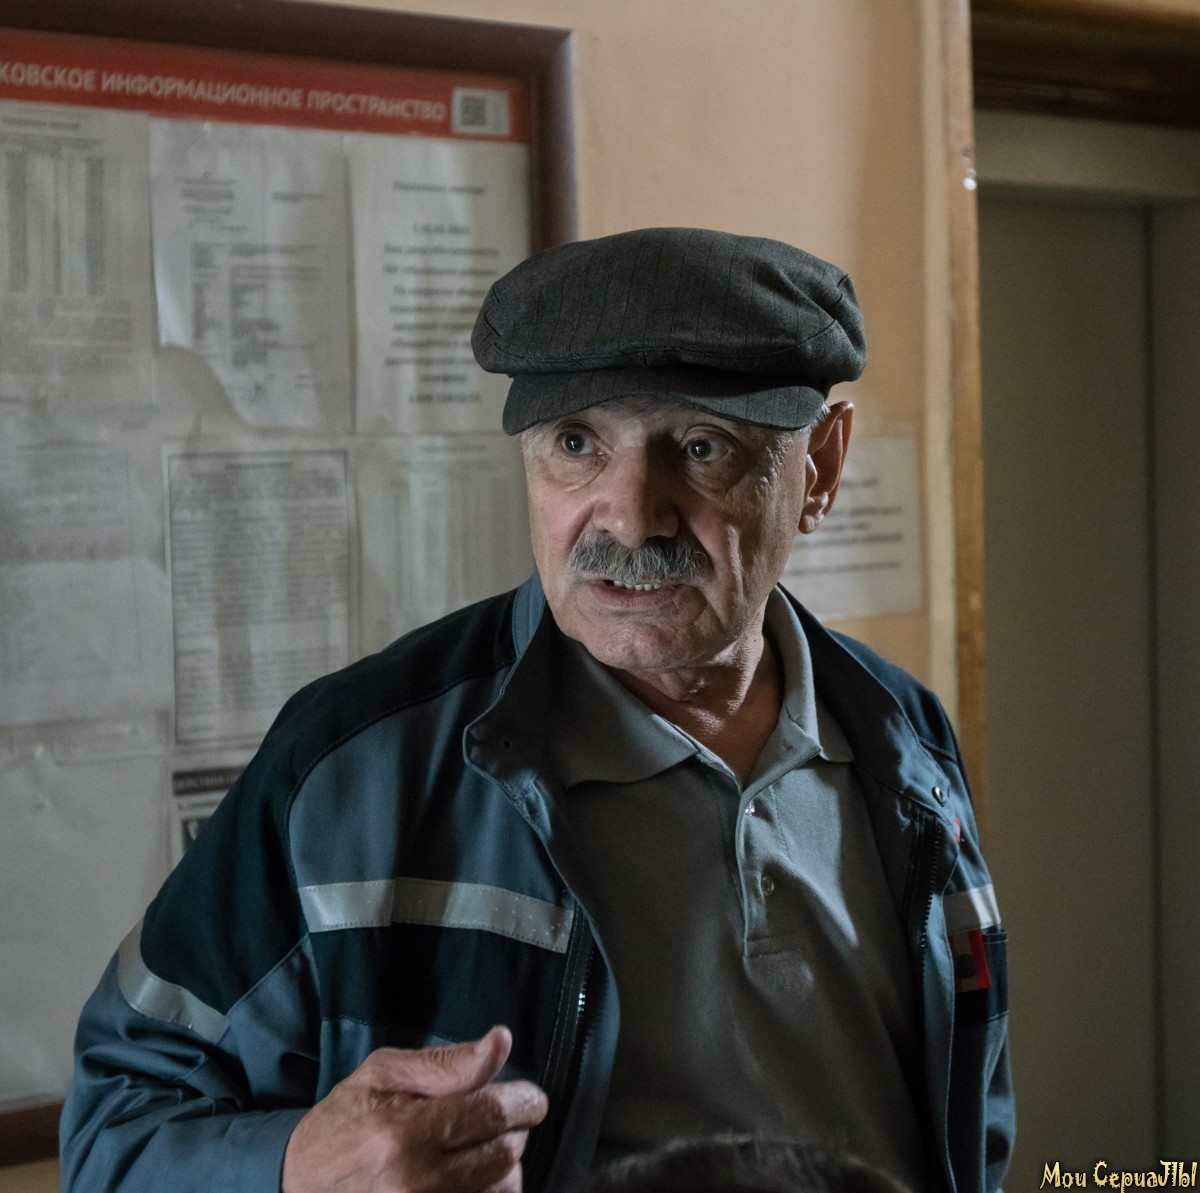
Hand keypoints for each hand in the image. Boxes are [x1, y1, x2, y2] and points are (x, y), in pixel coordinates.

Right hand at [281, 1025, 548, 1192]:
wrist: (300, 1185)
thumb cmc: (345, 1121)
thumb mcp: (385, 1075)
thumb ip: (447, 1062)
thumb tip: (501, 1042)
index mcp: (404, 1133)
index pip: (494, 1113)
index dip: (525, 1101)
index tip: (530, 1097)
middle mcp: (416, 1183)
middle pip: (506, 1153)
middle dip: (513, 1129)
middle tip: (495, 1118)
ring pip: (505, 1189)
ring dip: (504, 1165)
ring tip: (479, 1149)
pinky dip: (491, 1191)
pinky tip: (473, 1177)